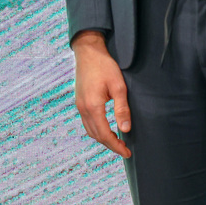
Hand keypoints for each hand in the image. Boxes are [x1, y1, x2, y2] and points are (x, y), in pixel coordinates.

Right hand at [71, 30, 130, 157]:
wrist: (88, 52)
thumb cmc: (105, 66)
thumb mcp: (118, 86)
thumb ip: (122, 109)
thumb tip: (125, 130)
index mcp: (93, 106)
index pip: (104, 134)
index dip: (116, 146)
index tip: (127, 152)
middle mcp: (83, 108)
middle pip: (96, 135)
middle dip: (110, 145)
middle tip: (124, 150)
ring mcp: (79, 105)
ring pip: (90, 130)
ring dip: (102, 139)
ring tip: (116, 142)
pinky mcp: (79, 101)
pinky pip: (86, 122)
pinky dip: (96, 130)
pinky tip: (105, 129)